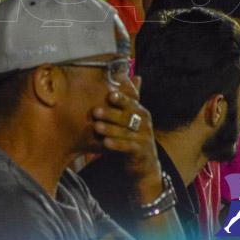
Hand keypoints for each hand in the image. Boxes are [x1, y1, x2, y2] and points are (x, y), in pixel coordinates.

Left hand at [91, 78, 163, 200]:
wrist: (144, 163)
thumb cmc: (132, 134)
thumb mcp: (131, 117)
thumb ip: (130, 98)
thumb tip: (135, 76)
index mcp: (141, 112)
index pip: (132, 103)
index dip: (122, 99)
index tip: (110, 95)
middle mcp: (144, 124)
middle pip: (127, 117)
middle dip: (111, 114)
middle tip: (95, 111)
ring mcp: (144, 138)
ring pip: (126, 132)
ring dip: (110, 129)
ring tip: (96, 127)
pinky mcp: (141, 152)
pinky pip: (128, 147)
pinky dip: (117, 145)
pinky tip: (105, 143)